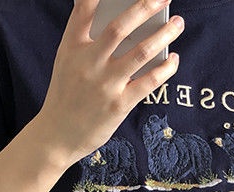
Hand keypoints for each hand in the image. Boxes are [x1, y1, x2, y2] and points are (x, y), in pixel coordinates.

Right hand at [37, 0, 184, 164]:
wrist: (56, 136)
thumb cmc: (65, 98)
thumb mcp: (66, 64)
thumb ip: (85, 42)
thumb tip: (122, 24)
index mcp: (72, 48)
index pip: (84, 9)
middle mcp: (88, 63)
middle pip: (120, 26)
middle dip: (146, 6)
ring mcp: (105, 85)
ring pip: (141, 52)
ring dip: (164, 34)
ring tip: (177, 24)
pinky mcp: (118, 105)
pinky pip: (149, 81)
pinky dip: (166, 68)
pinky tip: (173, 59)